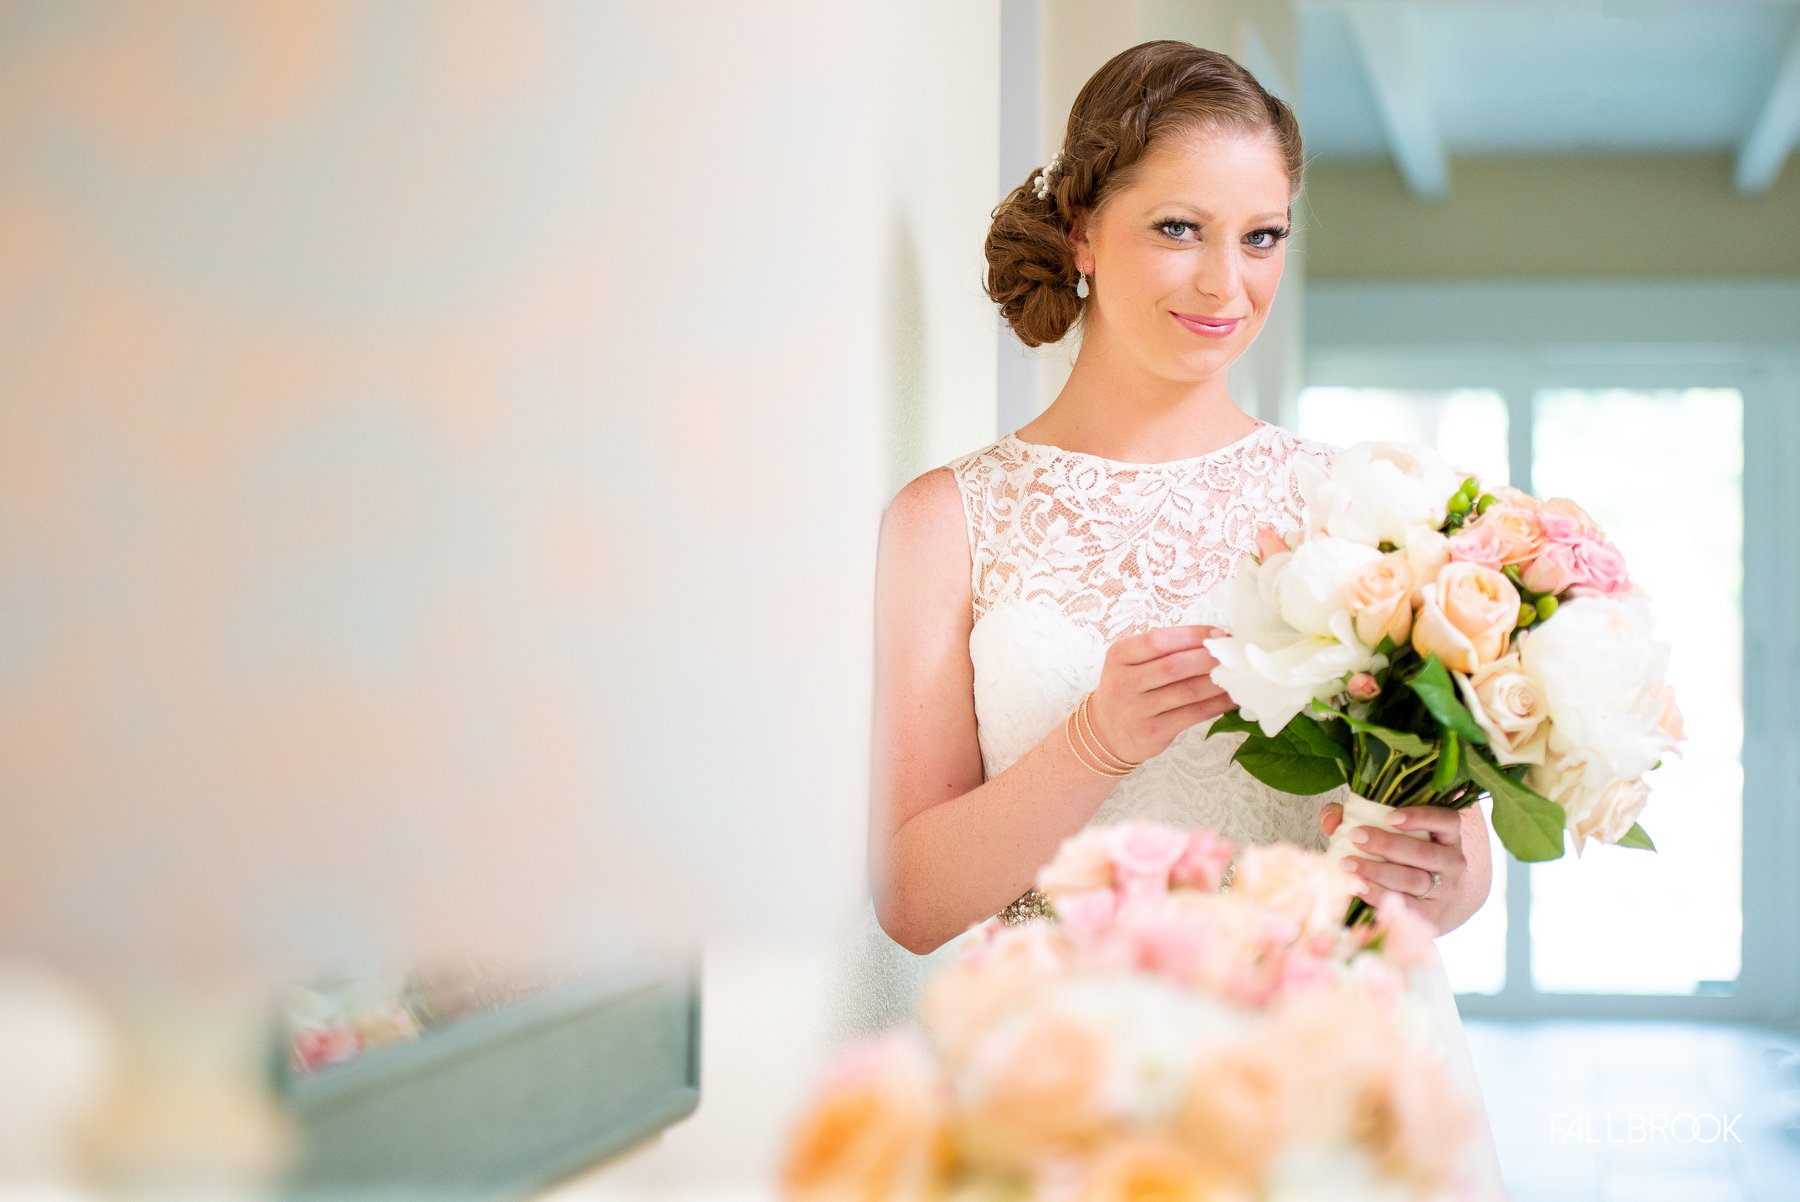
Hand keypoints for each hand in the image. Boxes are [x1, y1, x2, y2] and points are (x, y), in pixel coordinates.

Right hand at [1084, 624, 1238, 764]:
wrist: (1105, 732)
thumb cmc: (1129, 688)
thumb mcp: (1132, 662)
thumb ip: (1164, 650)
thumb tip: (1216, 638)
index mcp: (1120, 655)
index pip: (1159, 640)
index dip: (1194, 635)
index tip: (1219, 634)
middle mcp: (1125, 681)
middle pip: (1175, 665)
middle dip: (1210, 658)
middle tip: (1234, 654)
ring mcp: (1137, 709)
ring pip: (1187, 691)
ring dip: (1218, 681)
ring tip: (1238, 674)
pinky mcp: (1152, 732)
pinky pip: (1192, 715)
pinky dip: (1217, 705)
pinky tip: (1232, 698)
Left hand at [1321, 802, 1466, 930]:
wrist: (1428, 897)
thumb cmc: (1400, 854)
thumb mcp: (1387, 830)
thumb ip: (1356, 817)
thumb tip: (1331, 818)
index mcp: (1448, 835)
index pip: (1447, 821)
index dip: (1422, 817)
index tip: (1390, 816)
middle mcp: (1453, 861)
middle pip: (1424, 853)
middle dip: (1388, 845)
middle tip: (1356, 837)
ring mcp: (1446, 890)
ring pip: (1415, 880)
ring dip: (1378, 872)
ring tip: (1348, 864)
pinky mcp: (1434, 914)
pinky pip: (1408, 906)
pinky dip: (1380, 896)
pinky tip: (1358, 887)